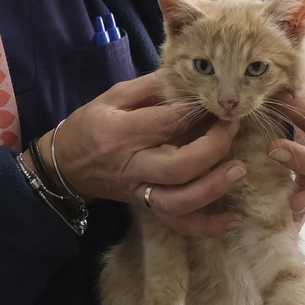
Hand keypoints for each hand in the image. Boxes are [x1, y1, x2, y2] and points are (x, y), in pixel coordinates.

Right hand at [50, 73, 246, 237]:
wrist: (65, 166)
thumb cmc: (90, 125)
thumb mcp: (113, 96)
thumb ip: (150, 87)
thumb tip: (189, 78)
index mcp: (120, 133)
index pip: (164, 124)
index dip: (195, 112)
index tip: (216, 101)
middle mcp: (131, 166)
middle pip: (177, 167)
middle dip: (212, 149)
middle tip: (233, 127)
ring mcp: (139, 191)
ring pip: (178, 201)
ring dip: (213, 188)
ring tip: (239, 170)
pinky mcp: (146, 207)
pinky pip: (177, 224)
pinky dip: (206, 226)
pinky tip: (233, 220)